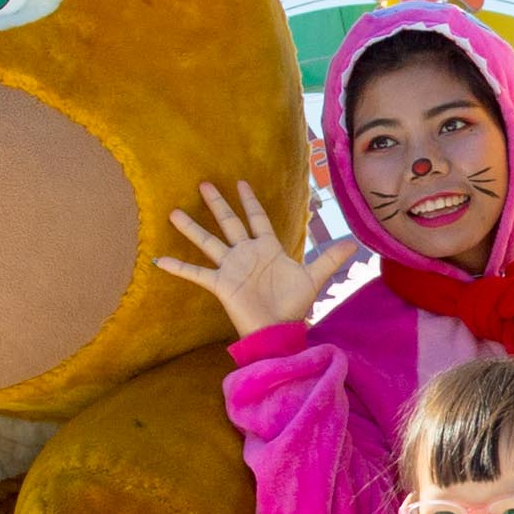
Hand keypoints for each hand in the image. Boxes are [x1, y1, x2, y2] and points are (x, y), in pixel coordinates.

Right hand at [155, 179, 361, 338]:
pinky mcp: (220, 284)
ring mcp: (231, 267)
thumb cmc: (293, 305)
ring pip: (209, 241)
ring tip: (174, 212)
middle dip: (218, 204)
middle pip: (229, 222)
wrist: (278, 329)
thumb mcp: (314, 278)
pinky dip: (178, 267)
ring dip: (192, 228)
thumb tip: (354, 244)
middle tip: (204, 184)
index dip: (250, 201)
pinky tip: (159, 259)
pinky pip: (196, 272)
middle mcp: (246, 253)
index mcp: (267, 248)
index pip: (258, 218)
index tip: (241, 183)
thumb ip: (329, 259)